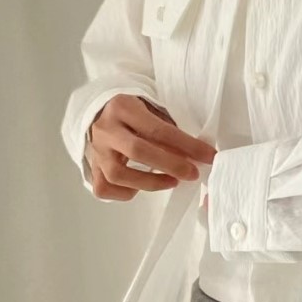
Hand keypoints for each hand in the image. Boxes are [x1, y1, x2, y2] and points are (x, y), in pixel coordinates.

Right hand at [86, 96, 216, 201]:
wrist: (100, 112)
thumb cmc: (135, 113)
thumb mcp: (152, 110)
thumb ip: (170, 130)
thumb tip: (196, 155)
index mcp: (123, 108)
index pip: (158, 129)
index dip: (187, 145)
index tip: (209, 156)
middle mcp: (106, 129)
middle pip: (137, 151)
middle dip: (170, 165)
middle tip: (193, 173)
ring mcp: (96, 150)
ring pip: (118, 174)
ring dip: (150, 182)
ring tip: (172, 182)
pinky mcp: (92, 167)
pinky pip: (104, 188)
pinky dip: (124, 193)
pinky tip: (141, 188)